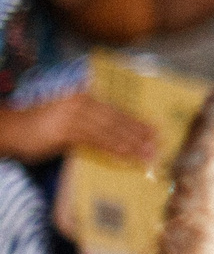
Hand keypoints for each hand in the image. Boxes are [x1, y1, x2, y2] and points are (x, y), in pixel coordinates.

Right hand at [0, 93, 158, 164]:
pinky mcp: (64, 131)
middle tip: (158, 145)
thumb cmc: (40, 126)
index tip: (156, 130)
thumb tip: (115, 135)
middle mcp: (81, 102)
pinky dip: (111, 149)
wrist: (9, 128)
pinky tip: (124, 156)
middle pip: (117, 119)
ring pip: (109, 131)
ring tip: (146, 154)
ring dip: (130, 144)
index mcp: (85, 97)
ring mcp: (73, 115)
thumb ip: (89, 122)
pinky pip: (94, 142)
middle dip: (139, 133)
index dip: (137, 121)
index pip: (117, 109)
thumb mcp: (68, 118)